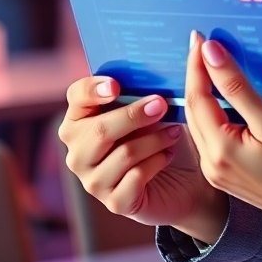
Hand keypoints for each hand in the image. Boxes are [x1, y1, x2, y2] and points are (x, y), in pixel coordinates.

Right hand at [58, 76, 228, 244]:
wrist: (184, 179)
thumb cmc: (162, 134)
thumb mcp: (154, 108)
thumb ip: (147, 88)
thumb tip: (167, 59)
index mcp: (82, 119)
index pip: (76, 97)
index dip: (93, 90)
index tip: (117, 86)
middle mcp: (79, 151)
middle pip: (99, 130)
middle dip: (134, 115)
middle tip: (162, 104)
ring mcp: (93, 180)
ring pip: (123, 153)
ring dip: (154, 139)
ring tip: (175, 131)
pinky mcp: (114, 202)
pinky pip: (134, 178)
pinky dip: (157, 162)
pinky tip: (169, 155)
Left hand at [184, 31, 261, 238]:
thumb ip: (237, 86)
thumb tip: (211, 54)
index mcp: (218, 150)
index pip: (197, 98)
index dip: (196, 66)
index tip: (198, 37)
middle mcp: (211, 164)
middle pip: (193, 112)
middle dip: (195, 77)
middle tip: (199, 46)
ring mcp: (219, 173)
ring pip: (200, 125)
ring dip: (201, 95)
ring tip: (206, 67)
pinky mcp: (229, 176)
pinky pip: (211, 137)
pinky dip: (211, 114)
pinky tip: (219, 101)